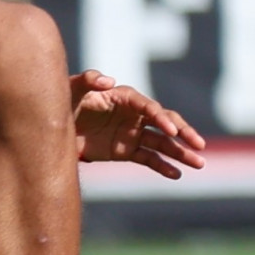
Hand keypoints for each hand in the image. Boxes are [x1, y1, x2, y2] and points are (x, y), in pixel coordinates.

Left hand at [72, 71, 205, 178]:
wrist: (54, 127)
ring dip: (180, 153)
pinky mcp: (126, 151)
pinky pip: (149, 159)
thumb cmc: (65, 101)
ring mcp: (132, 133)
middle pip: (165, 123)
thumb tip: (108, 79)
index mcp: (126, 98)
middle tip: (199, 145)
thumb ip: (88, 80)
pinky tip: (176, 175)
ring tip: (199, 164)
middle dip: (184, 133)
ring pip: (162, 144)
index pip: (150, 107)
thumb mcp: (72, 89)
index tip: (172, 131)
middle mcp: (135, 115)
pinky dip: (162, 167)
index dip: (162, 118)